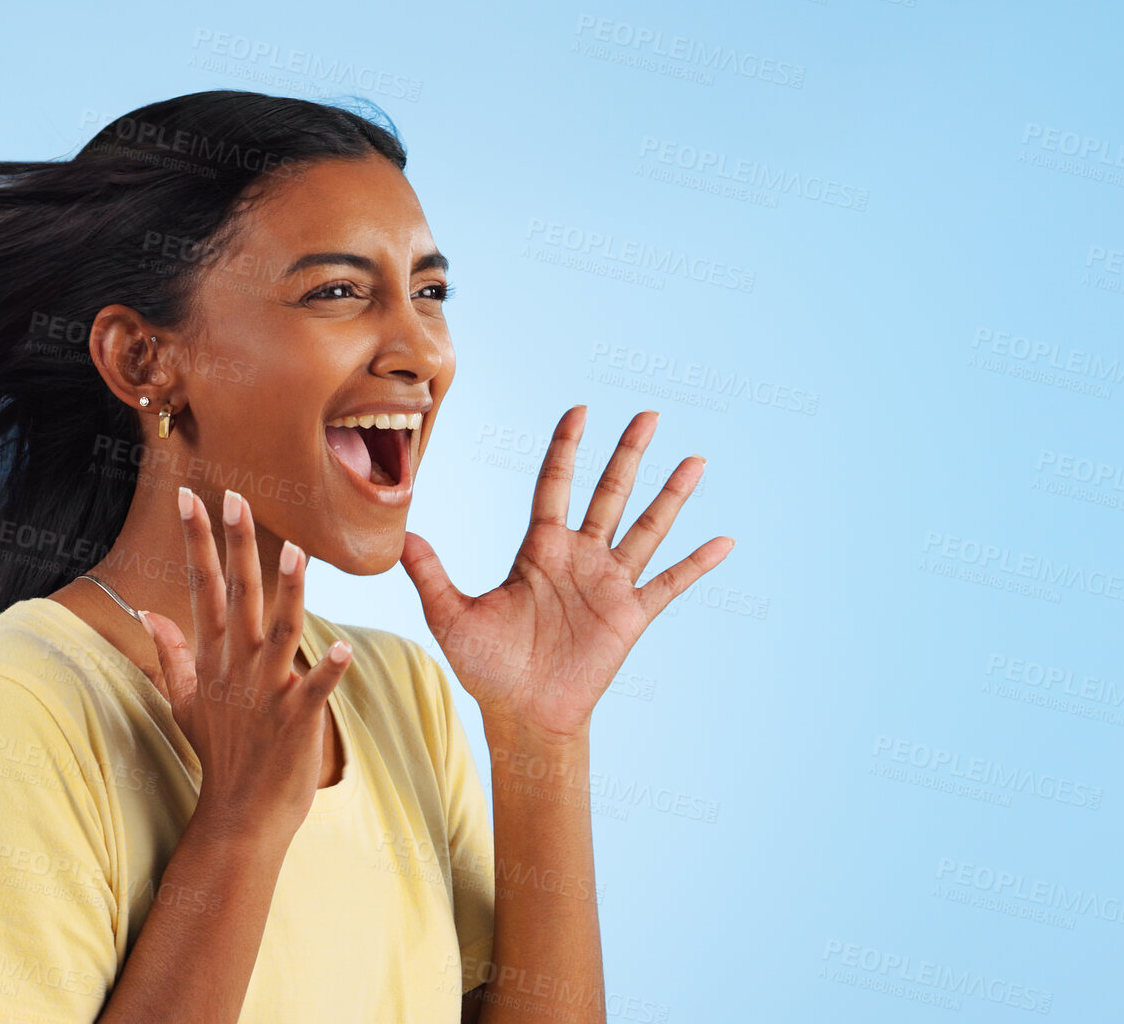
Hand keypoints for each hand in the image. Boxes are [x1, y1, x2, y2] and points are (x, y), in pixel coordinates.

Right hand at [137, 486, 352, 838]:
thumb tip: (148, 613)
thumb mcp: (184, 701)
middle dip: (236, 545)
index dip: (197, 540)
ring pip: (280, 630)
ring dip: (289, 593)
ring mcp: (266, 692)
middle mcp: (238, 666)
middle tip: (236, 498)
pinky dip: (328, 670)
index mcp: (214, 657)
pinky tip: (345, 649)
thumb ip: (170, 653)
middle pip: (237, 594)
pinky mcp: (296, 720)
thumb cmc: (219, 755)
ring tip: (296, 553)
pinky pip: (314, 689)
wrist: (239, 815)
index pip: (202, 586)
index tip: (190, 497)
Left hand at [399, 407, 732, 740]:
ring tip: (695, 459)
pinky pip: (670, 583)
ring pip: (646, 527)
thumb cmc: (487, 667)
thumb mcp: (451, 615)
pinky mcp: (631, 615)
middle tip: (650, 414)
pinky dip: (697, 563)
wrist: (522, 714)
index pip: (555, 484)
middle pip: (609, 493)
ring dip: (672, 494)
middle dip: (628, 453)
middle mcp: (579, 558)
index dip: (566, 448)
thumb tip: (399, 535)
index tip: (579, 410)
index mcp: (539, 550)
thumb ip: (429, 573)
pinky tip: (724, 540)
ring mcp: (608, 584)